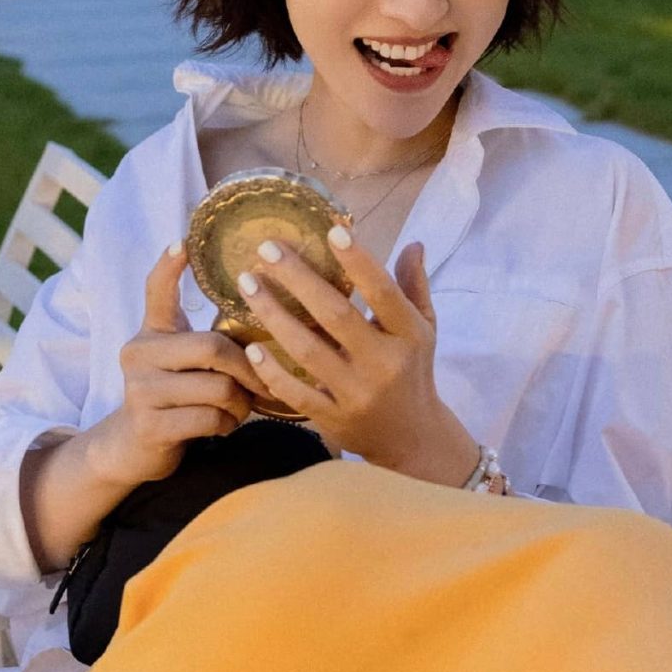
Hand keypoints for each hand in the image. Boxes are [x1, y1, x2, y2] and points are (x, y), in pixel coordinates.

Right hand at [85, 241, 263, 489]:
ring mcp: (140, 390)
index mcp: (151, 332)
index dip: (169, 267)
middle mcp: (138, 354)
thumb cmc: (173, 396)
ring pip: (219, 388)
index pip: (156, 291)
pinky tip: (222, 426)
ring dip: (240, 404)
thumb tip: (256, 310)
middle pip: (213, 348)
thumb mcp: (179, 360)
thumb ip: (203, 339)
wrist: (133, 446)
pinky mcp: (150, 425)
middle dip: (248, 369)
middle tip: (262, 383)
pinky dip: (227, 425)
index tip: (183, 242)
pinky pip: (210, 419)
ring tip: (238, 408)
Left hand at [236, 231, 478, 483]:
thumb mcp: (424, 330)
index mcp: (409, 335)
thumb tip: (413, 242)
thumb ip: (414, 287)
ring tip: (247, 284)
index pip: (383, 293)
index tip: (332, 232)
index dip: (359, 262)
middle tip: (267, 249)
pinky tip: (250, 348)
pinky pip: (296, 394)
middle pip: (336, 316)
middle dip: (298, 279)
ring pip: (308, 351)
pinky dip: (272, 372)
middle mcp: (383, 363)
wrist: (412, 438)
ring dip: (273, 316)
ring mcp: (356, 393)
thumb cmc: (413, 372)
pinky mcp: (333, 419)